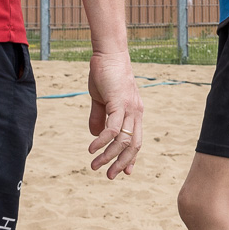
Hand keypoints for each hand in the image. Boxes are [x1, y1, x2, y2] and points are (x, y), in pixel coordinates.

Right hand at [86, 50, 142, 178]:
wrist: (108, 53)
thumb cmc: (105, 73)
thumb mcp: (101, 99)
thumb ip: (100, 116)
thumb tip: (96, 135)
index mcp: (134, 112)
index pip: (136, 140)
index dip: (131, 157)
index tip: (125, 172)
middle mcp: (136, 112)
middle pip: (134, 145)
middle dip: (121, 163)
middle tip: (109, 176)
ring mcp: (130, 108)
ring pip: (123, 140)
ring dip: (108, 156)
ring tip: (94, 164)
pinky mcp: (120, 103)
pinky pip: (113, 128)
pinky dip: (103, 141)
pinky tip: (92, 147)